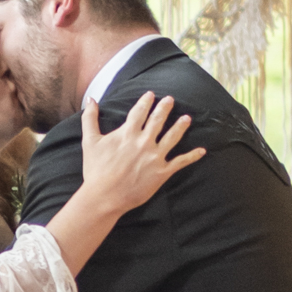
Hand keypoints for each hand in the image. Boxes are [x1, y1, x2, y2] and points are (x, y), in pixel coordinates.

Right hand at [81, 92, 203, 217]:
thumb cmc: (95, 170)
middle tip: (170, 99)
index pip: (139, 112)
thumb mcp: (89, 141)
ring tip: (187, 118)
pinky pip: (180, 162)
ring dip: (180, 126)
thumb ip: (89, 118)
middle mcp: (144, 141)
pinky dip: (192, 156)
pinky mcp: (161, 172)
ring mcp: (154, 157)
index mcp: (128, 133)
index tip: (151, 95)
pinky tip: (202, 151)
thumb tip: (90, 99)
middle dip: (164, 108)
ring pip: (172, 137)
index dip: (146, 101)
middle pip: (157, 120)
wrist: (104, 196)